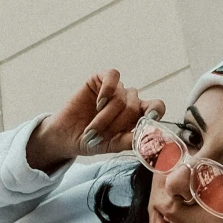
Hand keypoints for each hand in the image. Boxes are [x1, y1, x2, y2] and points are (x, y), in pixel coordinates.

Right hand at [27, 69, 164, 171]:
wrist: (66, 137)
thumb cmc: (91, 141)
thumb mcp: (112, 146)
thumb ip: (129, 141)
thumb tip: (146, 139)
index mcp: (137, 116)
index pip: (156, 107)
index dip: (156, 110)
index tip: (150, 118)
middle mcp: (128, 101)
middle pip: (134, 106)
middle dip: (117, 124)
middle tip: (101, 136)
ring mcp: (115, 89)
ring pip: (122, 97)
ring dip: (107, 116)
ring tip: (93, 128)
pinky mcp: (100, 79)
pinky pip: (113, 77)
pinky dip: (107, 90)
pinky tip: (99, 103)